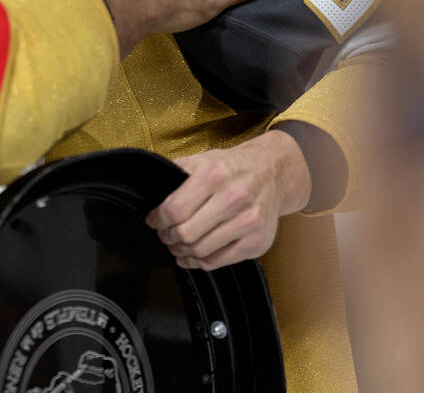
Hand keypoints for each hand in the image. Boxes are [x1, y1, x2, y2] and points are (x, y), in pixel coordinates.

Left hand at [145, 130, 311, 269]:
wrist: (272, 172)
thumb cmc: (231, 167)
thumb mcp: (201, 160)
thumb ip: (175, 176)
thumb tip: (151, 196)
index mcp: (214, 174)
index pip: (174, 209)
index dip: (158, 220)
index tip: (154, 221)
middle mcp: (234, 197)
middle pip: (186, 233)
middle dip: (168, 237)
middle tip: (165, 235)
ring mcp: (249, 221)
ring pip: (201, 250)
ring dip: (182, 251)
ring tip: (177, 245)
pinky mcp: (258, 241)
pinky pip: (219, 261)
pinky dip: (200, 262)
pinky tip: (192, 256)